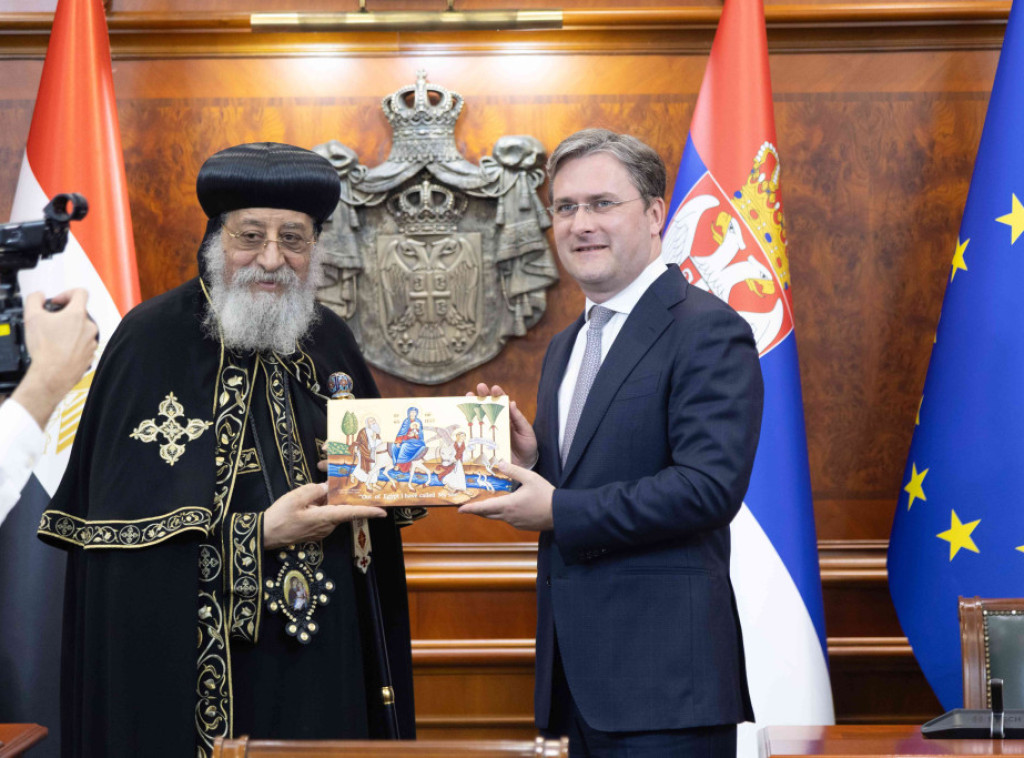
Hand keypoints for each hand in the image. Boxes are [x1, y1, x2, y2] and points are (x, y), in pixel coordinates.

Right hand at [12, 289, 98, 428]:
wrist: (53, 374)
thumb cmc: (46, 350)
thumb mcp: (32, 317)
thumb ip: (34, 299)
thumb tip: (39, 296)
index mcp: (78, 315)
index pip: (80, 293)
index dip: (67, 293)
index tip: (58, 302)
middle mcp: (90, 327)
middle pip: (80, 313)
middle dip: (65, 315)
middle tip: (51, 323)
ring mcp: (92, 342)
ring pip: (82, 330)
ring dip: (70, 330)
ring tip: (55, 339)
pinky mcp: (91, 354)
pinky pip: (83, 344)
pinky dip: (73, 344)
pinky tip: (61, 350)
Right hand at [263, 482, 386, 548]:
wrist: (265, 535)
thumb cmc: (280, 517)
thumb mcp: (297, 497)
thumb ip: (315, 490)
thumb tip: (327, 487)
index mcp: (325, 517)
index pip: (351, 514)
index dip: (369, 512)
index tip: (383, 512)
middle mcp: (327, 526)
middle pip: (343, 509)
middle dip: (346, 497)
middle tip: (351, 482)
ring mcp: (322, 530)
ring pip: (333, 512)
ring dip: (332, 501)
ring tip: (327, 485)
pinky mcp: (315, 531)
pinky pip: (326, 516)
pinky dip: (325, 507)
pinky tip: (316, 498)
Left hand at [458, 461, 553, 530]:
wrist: (561, 513)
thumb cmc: (546, 495)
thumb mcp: (530, 478)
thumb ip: (514, 471)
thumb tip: (500, 463)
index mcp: (508, 505)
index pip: (484, 508)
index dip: (470, 509)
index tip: (460, 510)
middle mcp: (509, 516)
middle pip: (488, 514)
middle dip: (477, 510)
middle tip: (468, 507)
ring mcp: (515, 522)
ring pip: (498, 517)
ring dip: (490, 512)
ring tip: (485, 505)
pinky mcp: (522, 526)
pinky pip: (508, 519)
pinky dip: (502, 514)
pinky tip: (507, 507)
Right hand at [470, 382, 537, 467]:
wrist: (524, 465)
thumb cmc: (527, 446)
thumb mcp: (526, 432)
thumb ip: (519, 419)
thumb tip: (512, 403)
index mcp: (508, 417)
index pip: (502, 403)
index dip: (497, 395)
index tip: (494, 388)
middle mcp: (497, 422)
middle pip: (488, 406)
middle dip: (483, 395)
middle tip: (480, 388)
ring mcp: (490, 432)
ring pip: (479, 416)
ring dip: (473, 406)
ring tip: (469, 396)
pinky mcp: (484, 442)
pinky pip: (476, 433)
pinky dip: (469, 425)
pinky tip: (463, 418)